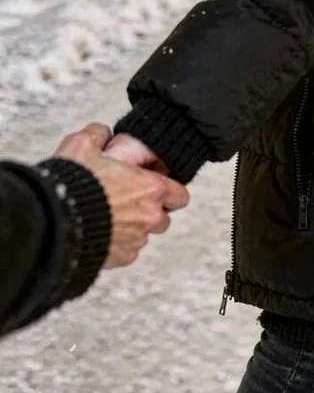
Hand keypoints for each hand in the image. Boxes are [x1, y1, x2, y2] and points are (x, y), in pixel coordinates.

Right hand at [54, 123, 189, 267]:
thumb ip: (98, 135)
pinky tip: (101, 232)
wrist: (54, 222)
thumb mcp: (83, 145)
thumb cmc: (74, 183)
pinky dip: (117, 243)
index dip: (170, 190)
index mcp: (151, 187)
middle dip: (151, 210)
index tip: (155, 186)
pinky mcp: (120, 258)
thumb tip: (102, 134)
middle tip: (130, 201)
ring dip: (132, 227)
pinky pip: (126, 251)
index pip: (180, 194)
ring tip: (110, 216)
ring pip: (143, 235)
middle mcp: (150, 216)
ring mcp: (136, 240)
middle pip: (164, 217)